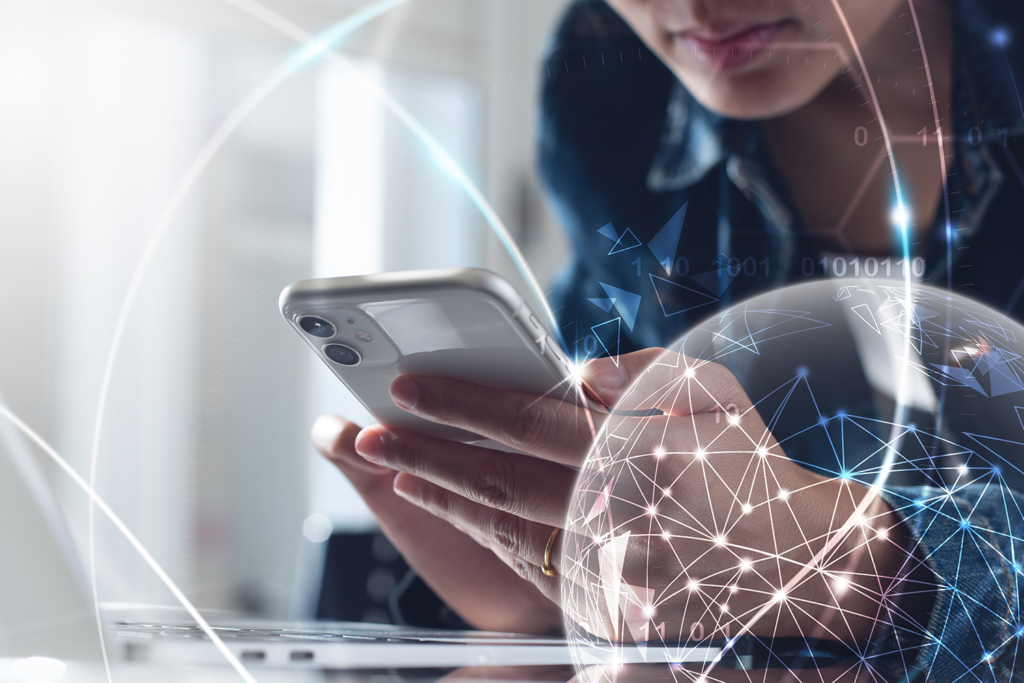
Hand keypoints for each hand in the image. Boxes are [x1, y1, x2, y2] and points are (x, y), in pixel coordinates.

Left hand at [324, 348, 924, 642]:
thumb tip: (579, 372)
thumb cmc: (746, 461)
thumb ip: (643, 371)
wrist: (798, 556)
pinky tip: (451, 508)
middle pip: (498, 479)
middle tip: (367, 430)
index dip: (460, 404)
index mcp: (636, 449)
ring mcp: (607, 563)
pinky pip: (527, 563)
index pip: (527, 423)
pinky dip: (481, 533)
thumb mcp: (711, 392)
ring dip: (441, 496)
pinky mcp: (606, 600)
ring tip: (390, 466)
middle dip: (424, 452)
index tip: (407, 386)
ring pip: (501, 527)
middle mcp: (615, 509)